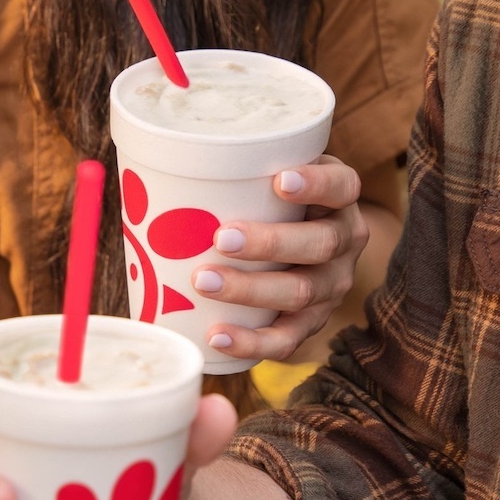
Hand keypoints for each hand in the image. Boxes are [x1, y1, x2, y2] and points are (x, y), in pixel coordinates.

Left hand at [194, 154, 367, 362]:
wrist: (300, 249)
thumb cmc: (269, 200)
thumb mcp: (269, 174)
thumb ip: (238, 166)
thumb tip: (156, 156)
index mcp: (339, 198)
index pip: (341, 186)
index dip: (316, 184)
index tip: (279, 180)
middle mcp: (344, 241)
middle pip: (319, 244)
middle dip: (269, 242)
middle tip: (220, 237)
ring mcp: (332, 285)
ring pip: (300, 292)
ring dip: (250, 289)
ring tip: (203, 281)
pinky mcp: (312, 323)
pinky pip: (287, 340)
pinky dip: (252, 342)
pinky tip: (216, 336)